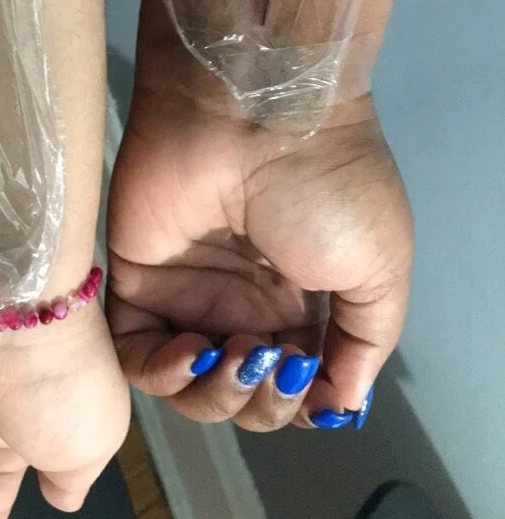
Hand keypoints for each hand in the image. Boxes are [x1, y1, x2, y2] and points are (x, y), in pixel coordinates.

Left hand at [108, 62, 411, 431]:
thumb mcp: (380, 265)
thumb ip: (365, 342)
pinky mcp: (138, 279)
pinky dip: (163, 376)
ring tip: (238, 354)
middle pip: (241, 396)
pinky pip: (138, 357)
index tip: (313, 386)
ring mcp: (188, 292)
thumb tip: (339, 403)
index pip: (293, 385)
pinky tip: (195, 354)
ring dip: (218, 396)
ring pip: (189, 388)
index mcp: (300, 299)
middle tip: (274, 361)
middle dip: (263, 402)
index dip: (302, 404)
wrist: (255, 114)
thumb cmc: (325, 185)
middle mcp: (242, 301)